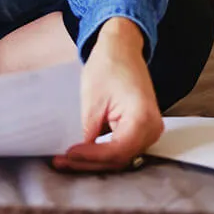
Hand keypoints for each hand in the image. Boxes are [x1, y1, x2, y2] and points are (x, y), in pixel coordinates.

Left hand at [53, 17, 163, 172]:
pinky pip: (123, 149)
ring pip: (121, 158)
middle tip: (61, 162)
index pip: (116, 151)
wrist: (122, 49)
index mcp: (142, 117)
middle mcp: (152, 128)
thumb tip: (78, 156)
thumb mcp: (92, 99)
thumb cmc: (109, 66)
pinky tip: (82, 153)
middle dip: (89, 163)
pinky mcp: (142, 131)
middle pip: (119, 159)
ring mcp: (150, 131)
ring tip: (66, 160)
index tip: (68, 155)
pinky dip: (102, 153)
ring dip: (94, 162)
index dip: (91, 158)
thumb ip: (89, 131)